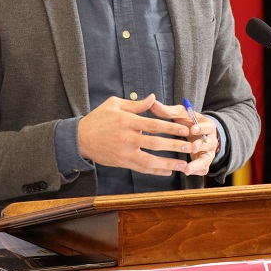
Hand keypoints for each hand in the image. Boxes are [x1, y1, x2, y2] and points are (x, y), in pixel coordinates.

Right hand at [77, 94, 193, 175]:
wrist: (79, 138)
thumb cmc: (98, 118)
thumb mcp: (114, 105)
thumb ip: (136, 104)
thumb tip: (153, 98)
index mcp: (127, 121)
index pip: (154, 125)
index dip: (171, 127)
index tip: (185, 129)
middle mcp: (127, 138)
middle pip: (155, 143)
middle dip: (175, 145)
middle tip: (191, 147)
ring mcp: (124, 152)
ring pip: (150, 160)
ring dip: (168, 163)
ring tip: (184, 165)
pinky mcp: (122, 163)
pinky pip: (141, 168)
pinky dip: (155, 171)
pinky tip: (167, 172)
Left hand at [148, 99, 219, 176]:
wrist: (199, 133)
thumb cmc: (188, 122)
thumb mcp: (180, 115)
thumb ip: (167, 111)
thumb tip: (152, 102)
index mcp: (207, 126)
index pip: (208, 126)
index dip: (201, 128)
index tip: (193, 129)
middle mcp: (210, 140)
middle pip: (208, 143)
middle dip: (200, 145)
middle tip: (192, 147)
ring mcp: (208, 152)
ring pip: (206, 160)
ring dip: (197, 164)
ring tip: (187, 169)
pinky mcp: (204, 163)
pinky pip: (203, 169)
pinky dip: (196, 171)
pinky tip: (186, 172)